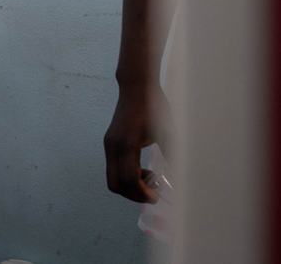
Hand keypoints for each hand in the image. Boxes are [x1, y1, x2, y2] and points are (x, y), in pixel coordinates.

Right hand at [104, 83, 170, 202]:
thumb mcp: (168, 132)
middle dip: (134, 194)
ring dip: (130, 186)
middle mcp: (113, 147)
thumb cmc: (154, 107)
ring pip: (113, 178)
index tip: (158, 197)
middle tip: (153, 194)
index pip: (128, 180)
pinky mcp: (110, 143)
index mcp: (126, 145)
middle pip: (116, 185)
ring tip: (151, 179)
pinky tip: (143, 169)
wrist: (136, 87)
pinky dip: (127, 175)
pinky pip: (113, 168)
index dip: (143, 193)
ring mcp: (109, 145)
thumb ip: (171, 155)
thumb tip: (176, 179)